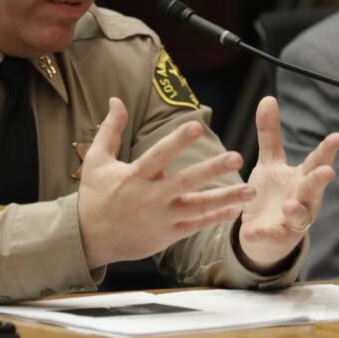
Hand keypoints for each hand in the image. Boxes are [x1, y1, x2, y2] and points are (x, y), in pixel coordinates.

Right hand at [77, 97, 254, 269]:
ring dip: (225, 197)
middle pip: (186, 181)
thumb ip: (110, 129)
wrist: (88, 238)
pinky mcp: (166, 235)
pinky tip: (234, 210)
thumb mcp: (96, 160)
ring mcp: (161, 218)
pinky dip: (214, 218)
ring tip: (250, 189)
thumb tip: (116, 100)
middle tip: (237, 157)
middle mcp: (150, 197)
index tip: (197, 126)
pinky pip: (195, 226)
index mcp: (135, 176)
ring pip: (198, 207)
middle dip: (213, 169)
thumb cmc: (94, 195)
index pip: (159, 155)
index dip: (178, 141)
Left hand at [238, 97, 338, 271]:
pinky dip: (263, 234)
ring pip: (300, 216)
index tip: (338, 137)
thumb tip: (268, 98)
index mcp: (302, 178)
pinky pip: (271, 236)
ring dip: (296, 210)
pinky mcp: (276, 237)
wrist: (263, 234)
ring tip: (289, 206)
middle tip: (327, 172)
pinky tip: (253, 232)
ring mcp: (292, 221)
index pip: (317, 162)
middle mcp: (303, 199)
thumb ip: (270, 134)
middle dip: (319, 180)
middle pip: (314, 188)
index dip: (327, 150)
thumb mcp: (270, 163)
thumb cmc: (273, 194)